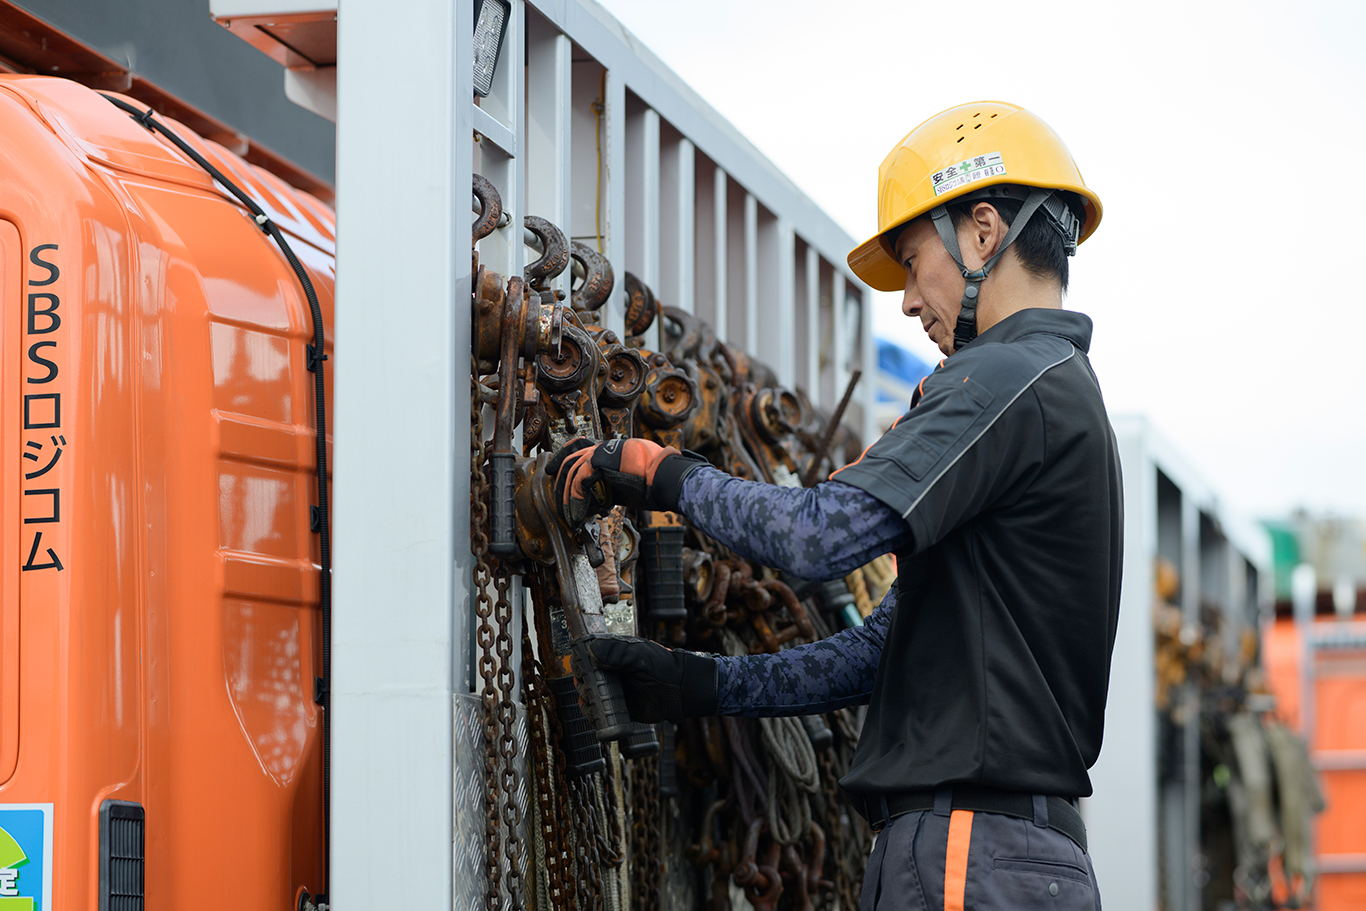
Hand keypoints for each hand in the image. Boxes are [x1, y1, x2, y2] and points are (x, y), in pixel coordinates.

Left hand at [547, 436, 683, 523]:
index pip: (582, 450)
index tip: (556, 472)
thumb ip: (611, 488)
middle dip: (560, 478)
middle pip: (571, 457)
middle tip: (556, 497)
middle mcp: (606, 447)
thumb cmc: (656, 484)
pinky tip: (580, 513)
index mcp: (613, 450)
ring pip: (573, 470)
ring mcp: (604, 451)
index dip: (566, 460)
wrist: (668, 479)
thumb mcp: (628, 485)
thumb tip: (598, 501)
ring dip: (568, 496)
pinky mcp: (602, 461)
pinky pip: (580, 481)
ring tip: (570, 515)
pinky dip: (577, 499)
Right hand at [585, 634, 717, 722]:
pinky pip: (602, 711)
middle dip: (582, 684)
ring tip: (588, 702)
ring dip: (585, 699)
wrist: (683, 691)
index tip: (578, 670)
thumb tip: (592, 651)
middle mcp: (614, 671)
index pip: (590, 656)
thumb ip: (618, 653)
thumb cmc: (666, 668)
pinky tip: (593, 714)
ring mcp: (617, 689)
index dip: (580, 663)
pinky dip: (594, 714)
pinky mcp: (621, 707)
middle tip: (584, 688)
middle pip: (587, 678)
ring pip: (592, 695)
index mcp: (616, 654)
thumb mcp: (641, 656)